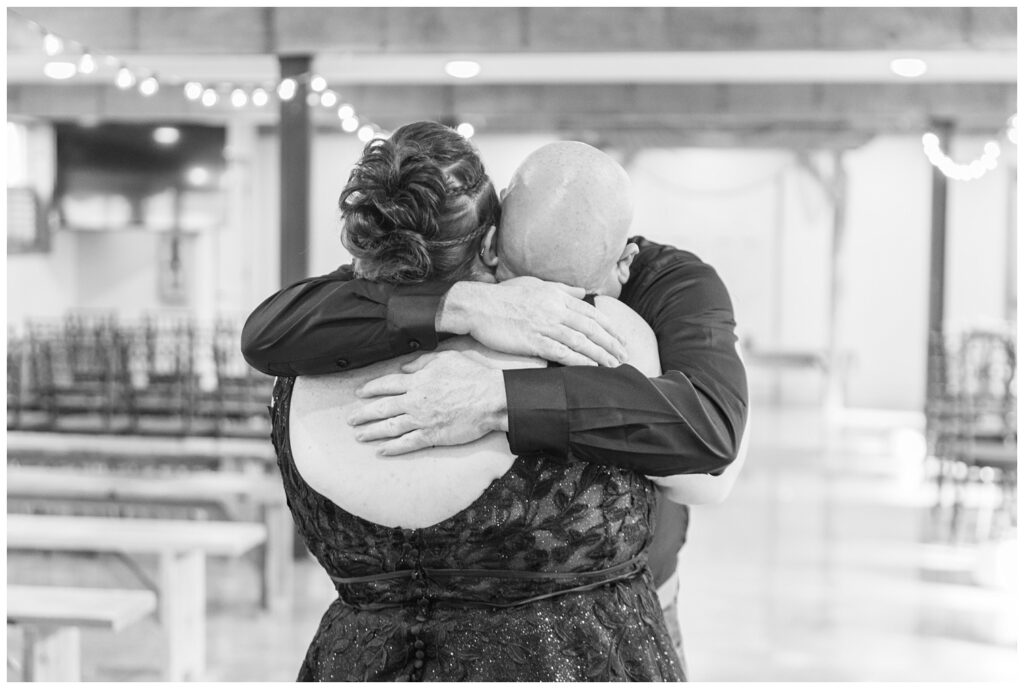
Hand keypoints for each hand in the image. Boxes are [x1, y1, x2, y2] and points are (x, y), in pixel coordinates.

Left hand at [347, 350, 507, 455]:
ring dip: (372, 432)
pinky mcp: (432, 435)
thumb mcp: (446, 358)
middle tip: (351, 420)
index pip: (387, 384)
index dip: (370, 389)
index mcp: (418, 380)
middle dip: (363, 414)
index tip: (359, 393)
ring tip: (359, 436)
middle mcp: (415, 401)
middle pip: (382, 408)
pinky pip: (407, 443)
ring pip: (390, 428)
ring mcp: (422, 420)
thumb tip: (404, 367)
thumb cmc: (472, 376)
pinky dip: (392, 448)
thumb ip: (422, 362)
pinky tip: (381, 450)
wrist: (490, 399)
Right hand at [436, 277, 627, 366]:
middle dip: (611, 342)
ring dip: (600, 354)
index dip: (609, 327)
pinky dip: (579, 361)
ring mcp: (545, 325)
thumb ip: (561, 288)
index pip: (591, 312)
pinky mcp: (533, 341)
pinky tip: (591, 368)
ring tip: (614, 364)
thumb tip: (583, 291)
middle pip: (591, 327)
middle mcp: (555, 309)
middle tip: (625, 355)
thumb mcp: (534, 285)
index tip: (620, 338)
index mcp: (557, 295)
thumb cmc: (503, 296)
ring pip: (581, 341)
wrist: (477, 305)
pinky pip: (562, 353)